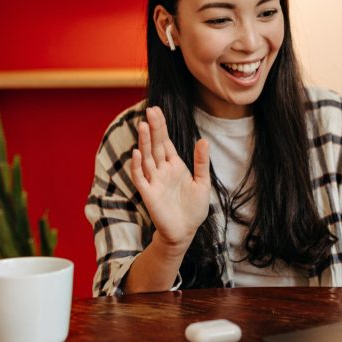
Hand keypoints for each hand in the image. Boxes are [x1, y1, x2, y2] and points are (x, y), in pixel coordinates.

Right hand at [130, 106, 210, 251]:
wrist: (185, 231)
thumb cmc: (194, 208)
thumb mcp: (203, 183)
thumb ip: (201, 162)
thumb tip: (203, 140)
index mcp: (175, 165)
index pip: (166, 142)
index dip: (161, 127)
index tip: (156, 110)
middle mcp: (162, 170)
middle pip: (155, 145)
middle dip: (152, 129)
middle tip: (150, 110)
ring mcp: (154, 181)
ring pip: (146, 158)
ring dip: (144, 142)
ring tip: (142, 125)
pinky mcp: (148, 193)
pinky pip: (140, 177)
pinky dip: (137, 165)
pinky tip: (138, 153)